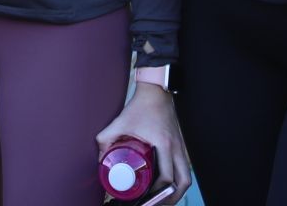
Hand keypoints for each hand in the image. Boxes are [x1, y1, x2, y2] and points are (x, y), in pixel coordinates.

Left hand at [95, 82, 190, 202]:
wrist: (156, 91)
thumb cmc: (140, 106)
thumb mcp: (120, 122)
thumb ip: (106, 138)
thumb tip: (99, 158)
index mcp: (164, 144)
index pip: (166, 176)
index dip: (158, 191)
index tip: (147, 197)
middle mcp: (177, 147)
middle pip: (183, 181)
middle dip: (173, 197)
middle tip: (158, 203)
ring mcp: (182, 145)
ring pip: (187, 176)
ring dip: (178, 190)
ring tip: (164, 197)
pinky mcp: (182, 144)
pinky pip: (185, 167)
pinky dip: (179, 178)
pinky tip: (169, 183)